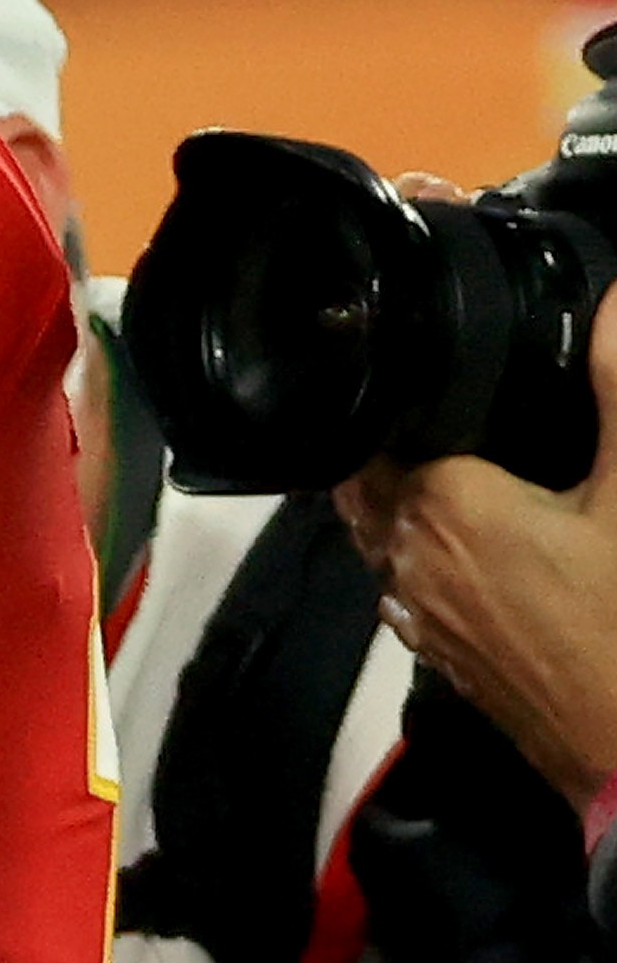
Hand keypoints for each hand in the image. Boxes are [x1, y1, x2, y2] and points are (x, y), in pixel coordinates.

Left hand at [341, 288, 616, 808]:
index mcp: (440, 503)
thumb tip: (610, 305)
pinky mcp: (444, 657)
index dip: (390, 398)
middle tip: (419, 411)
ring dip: (400, 502)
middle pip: (369, 480)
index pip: (378, 429)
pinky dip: (425, 555)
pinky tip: (471, 545)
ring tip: (438, 464)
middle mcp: (408, 555)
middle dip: (385, 446)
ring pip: (384, 536)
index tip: (402, 368)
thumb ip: (616, 390)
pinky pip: (409, 584)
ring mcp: (420, 613)